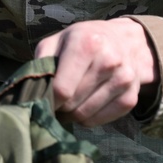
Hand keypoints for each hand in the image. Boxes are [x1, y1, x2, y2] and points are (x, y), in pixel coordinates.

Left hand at [36, 19, 157, 126]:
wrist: (126, 42)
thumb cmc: (84, 41)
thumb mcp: (58, 41)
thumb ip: (41, 63)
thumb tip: (31, 94)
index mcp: (87, 43)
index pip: (61, 89)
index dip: (48, 98)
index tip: (44, 97)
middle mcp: (109, 61)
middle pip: (72, 104)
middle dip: (60, 106)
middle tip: (57, 99)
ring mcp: (123, 80)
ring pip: (85, 116)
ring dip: (72, 114)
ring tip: (70, 101)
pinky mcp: (131, 98)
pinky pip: (99, 121)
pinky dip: (87, 118)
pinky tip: (86, 104)